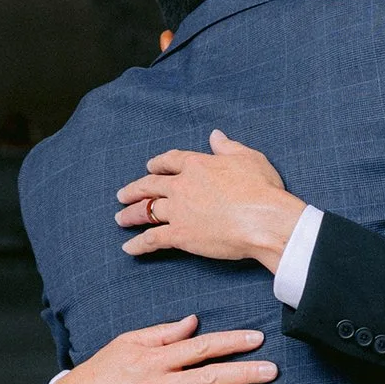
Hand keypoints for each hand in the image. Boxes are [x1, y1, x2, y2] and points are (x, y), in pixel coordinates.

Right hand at [43, 315, 276, 383]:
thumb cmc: (100, 372)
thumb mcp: (126, 344)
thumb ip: (162, 334)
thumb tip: (194, 322)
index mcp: (153, 359)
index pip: (199, 347)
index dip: (230, 342)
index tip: (258, 339)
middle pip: (207, 377)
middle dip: (242, 373)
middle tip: (272, 371)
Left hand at [116, 130, 305, 268]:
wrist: (264, 220)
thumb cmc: (261, 189)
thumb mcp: (248, 158)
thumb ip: (228, 147)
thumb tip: (215, 135)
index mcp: (197, 165)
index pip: (170, 161)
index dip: (158, 164)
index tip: (150, 167)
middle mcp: (181, 186)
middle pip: (150, 186)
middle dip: (134, 190)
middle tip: (122, 195)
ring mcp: (178, 211)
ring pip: (146, 211)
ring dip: (131, 214)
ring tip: (120, 219)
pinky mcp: (179, 235)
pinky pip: (152, 239)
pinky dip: (138, 244)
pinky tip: (128, 248)